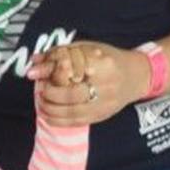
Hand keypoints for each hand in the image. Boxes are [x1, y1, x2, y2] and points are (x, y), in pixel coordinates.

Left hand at [27, 41, 151, 126]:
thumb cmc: (107, 58)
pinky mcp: (103, 115)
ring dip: (52, 109)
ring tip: (41, 101)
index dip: (51, 72)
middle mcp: (106, 84)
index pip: (72, 69)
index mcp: (102, 62)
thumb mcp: (86, 48)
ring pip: (73, 111)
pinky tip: (48, 115)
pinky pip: (78, 121)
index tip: (35, 73)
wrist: (135, 76)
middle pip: (72, 94)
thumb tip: (34, 60)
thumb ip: (60, 53)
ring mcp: (106, 102)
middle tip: (39, 88)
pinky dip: (59, 120)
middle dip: (50, 93)